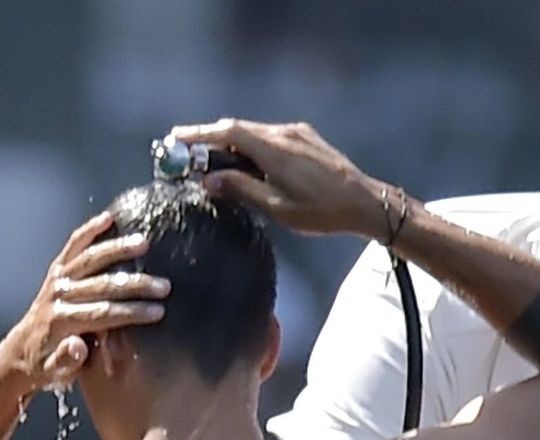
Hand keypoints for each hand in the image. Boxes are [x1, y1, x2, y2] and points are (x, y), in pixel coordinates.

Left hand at [4, 212, 168, 391]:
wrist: (20, 353)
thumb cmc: (44, 367)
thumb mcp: (54, 374)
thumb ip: (67, 361)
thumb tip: (78, 347)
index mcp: (62, 322)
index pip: (103, 314)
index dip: (132, 312)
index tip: (157, 311)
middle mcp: (58, 296)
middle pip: (102, 285)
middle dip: (135, 284)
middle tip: (163, 285)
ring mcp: (57, 280)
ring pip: (90, 259)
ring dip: (118, 250)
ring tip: (143, 242)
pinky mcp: (57, 270)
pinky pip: (73, 246)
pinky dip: (90, 231)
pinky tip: (109, 218)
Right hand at [165, 118, 385, 237]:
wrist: (364, 203)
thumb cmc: (321, 211)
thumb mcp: (277, 207)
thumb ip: (241, 189)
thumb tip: (208, 179)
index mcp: (272, 148)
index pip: (226, 131)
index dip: (198, 134)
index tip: (175, 138)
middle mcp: (282, 132)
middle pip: (238, 129)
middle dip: (212, 140)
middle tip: (191, 156)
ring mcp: (296, 132)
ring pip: (255, 133)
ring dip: (234, 145)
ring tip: (219, 165)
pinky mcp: (307, 138)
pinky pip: (271, 137)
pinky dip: (254, 147)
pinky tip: (251, 166)